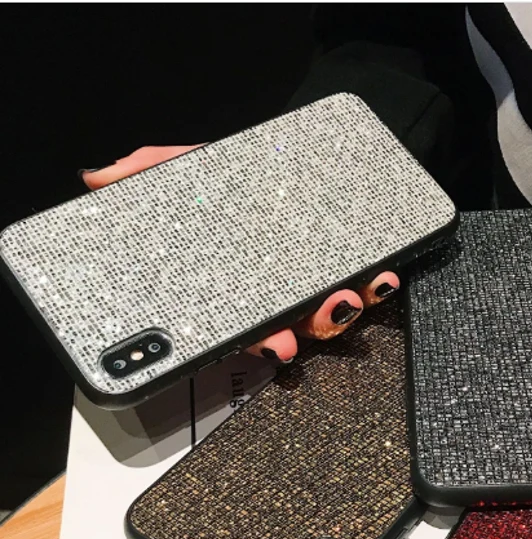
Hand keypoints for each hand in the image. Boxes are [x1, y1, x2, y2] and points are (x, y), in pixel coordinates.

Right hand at [80, 145, 399, 362]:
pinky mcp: (359, 265)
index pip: (247, 324)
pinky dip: (377, 288)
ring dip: (340, 316)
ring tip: (346, 297)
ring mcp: (324, 282)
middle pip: (293, 330)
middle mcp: (285, 292)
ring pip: (333, 317)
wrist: (311, 148)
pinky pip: (370, 288)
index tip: (269, 345)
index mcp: (245, 285)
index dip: (258, 342)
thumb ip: (153, 174)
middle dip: (297, 337)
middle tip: (295, 335)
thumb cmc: (250, 169)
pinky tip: (382, 277)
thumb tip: (98, 180)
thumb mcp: (196, 167)